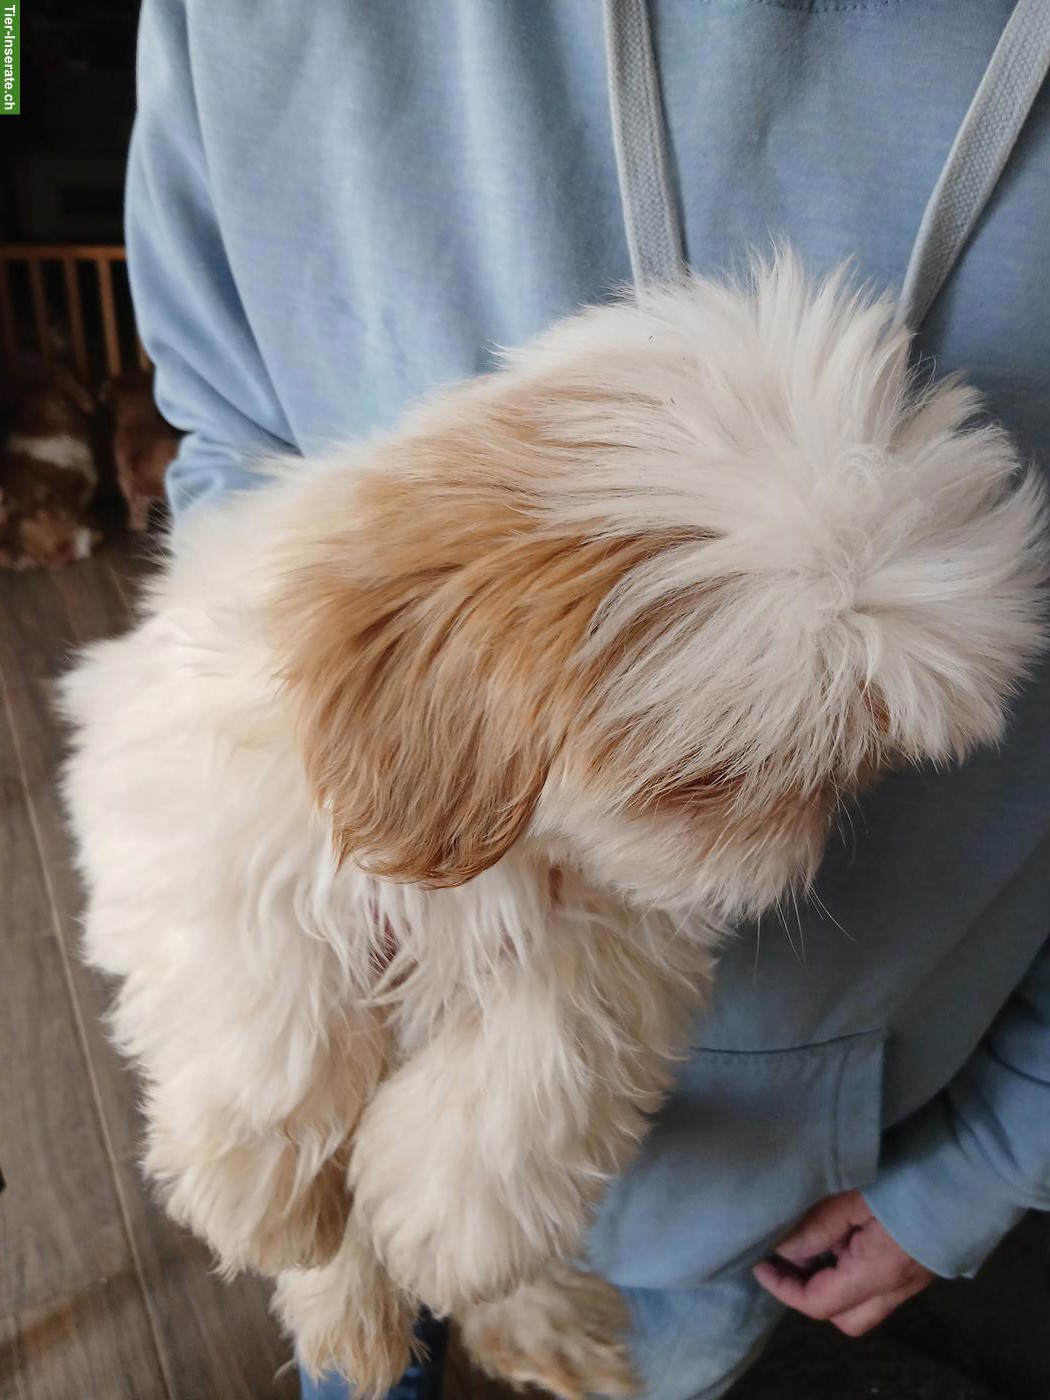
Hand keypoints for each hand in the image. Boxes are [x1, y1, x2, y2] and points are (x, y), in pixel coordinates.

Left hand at [752, 1189, 933, 1335]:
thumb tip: (784, 1251)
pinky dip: (854, 1267)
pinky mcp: (923, 1260)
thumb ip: (818, 1226)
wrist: (972, 1166)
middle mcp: (897, 1287)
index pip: (819, 1304)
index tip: (760, 1264)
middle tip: (786, 1259)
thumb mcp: (853, 1194)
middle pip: (845, 1316)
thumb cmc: (908, 1175)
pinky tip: (843, 1231)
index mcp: (877, 1275)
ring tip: (811, 1238)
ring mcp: (915, 1277)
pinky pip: (881, 1280)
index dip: (784, 1289)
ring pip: (864, 1301)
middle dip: (811, 1295)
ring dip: (833, 1280)